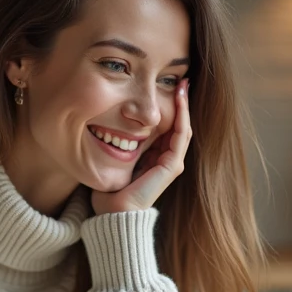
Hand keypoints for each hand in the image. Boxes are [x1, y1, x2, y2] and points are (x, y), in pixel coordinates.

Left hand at [90, 78, 191, 215]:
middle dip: (180, 102)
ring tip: (183, 84)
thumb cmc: (110, 188)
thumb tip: (107, 121)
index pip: (168, 126)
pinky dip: (181, 116)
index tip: (168, 84)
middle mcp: (166, 159)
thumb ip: (118, 142)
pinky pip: (180, 136)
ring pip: (183, 127)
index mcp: (155, 157)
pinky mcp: (171, 167)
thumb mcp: (114, 157)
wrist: (113, 211)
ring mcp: (171, 163)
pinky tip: (179, 100)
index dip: (170, 106)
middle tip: (181, 79)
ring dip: (184, 105)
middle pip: (178, 124)